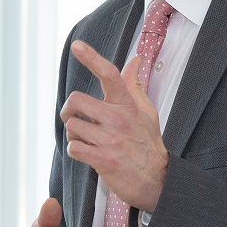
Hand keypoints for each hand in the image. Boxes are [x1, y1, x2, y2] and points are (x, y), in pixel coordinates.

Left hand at [61, 40, 168, 211]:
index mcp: (127, 105)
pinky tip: (87, 153)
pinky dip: (75, 150)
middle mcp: (118, 119)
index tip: (77, 46)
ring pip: (72, 126)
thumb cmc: (148, 144)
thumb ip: (134, 85)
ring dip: (73, 134)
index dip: (92, 57)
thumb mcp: (146, 111)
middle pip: (76, 100)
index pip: (109, 74)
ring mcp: (111, 139)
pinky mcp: (103, 160)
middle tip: (76, 118)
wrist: (156, 180)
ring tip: (86, 140)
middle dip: (69, 110)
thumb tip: (134, 60)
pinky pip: (73, 147)